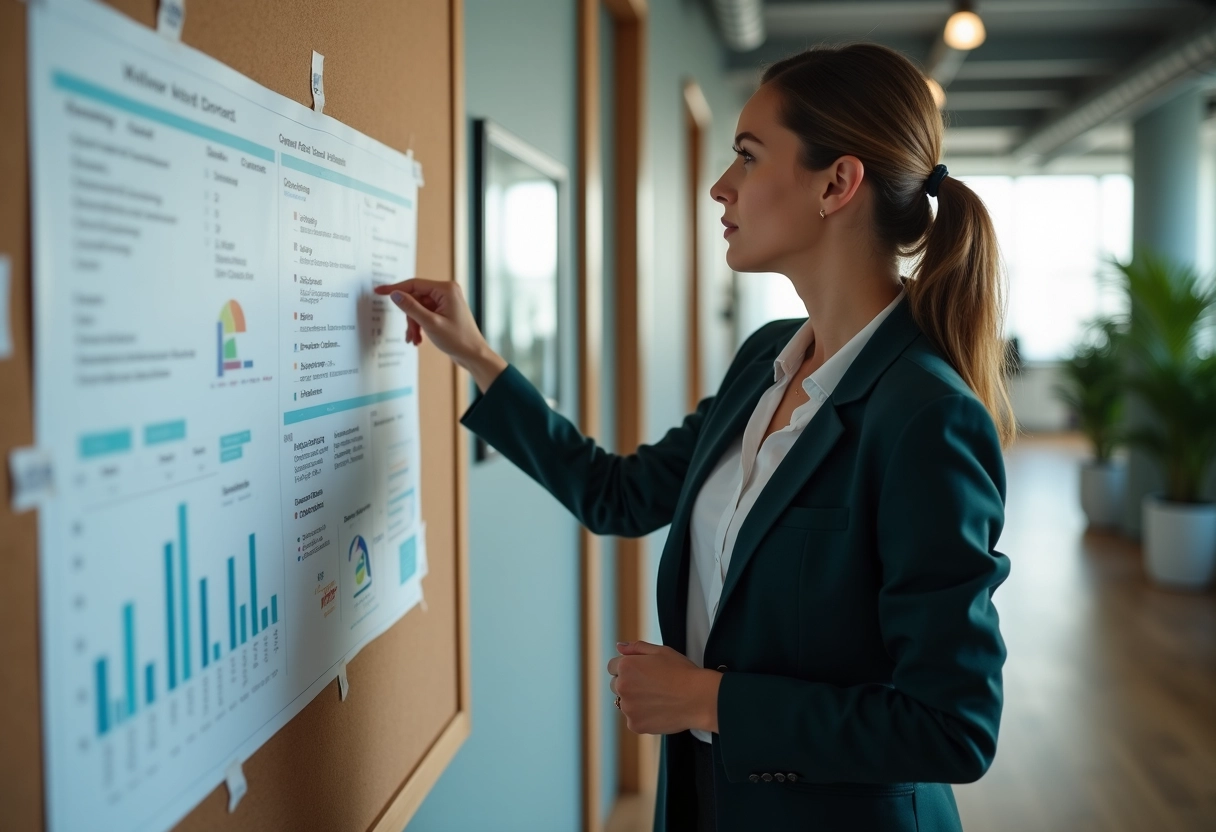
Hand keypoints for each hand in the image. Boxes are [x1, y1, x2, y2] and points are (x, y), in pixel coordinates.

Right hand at [373, 278, 506, 391]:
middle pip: (415, 298)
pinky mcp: (444, 310)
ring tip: (416, 339)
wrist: (473, 355)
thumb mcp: (430, 323)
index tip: (378, 291)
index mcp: (446, 289)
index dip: (395, 289)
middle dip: (410, 317)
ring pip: (418, 308)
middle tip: (411, 334)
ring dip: (414, 324)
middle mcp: (446, 291)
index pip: (414, 284)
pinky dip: (420, 325)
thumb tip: (395, 295)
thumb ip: (411, 308)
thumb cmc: (458, 340)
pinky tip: (420, 339)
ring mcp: (446, 301)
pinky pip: (425, 314)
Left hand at [608, 641, 721, 735]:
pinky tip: (660, 710)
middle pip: (616, 685)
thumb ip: (636, 648)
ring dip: (636, 701)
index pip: (613, 666)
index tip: (643, 673)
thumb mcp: (661, 651)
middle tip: (653, 686)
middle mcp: (622, 687)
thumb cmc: (682, 672)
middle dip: (629, 684)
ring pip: (625, 703)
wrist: (699, 698)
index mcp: (626, 666)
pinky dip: (644, 717)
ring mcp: (628, 708)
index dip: (628, 668)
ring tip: (659, 699)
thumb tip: (619, 646)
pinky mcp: (635, 725)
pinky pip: (634, 719)